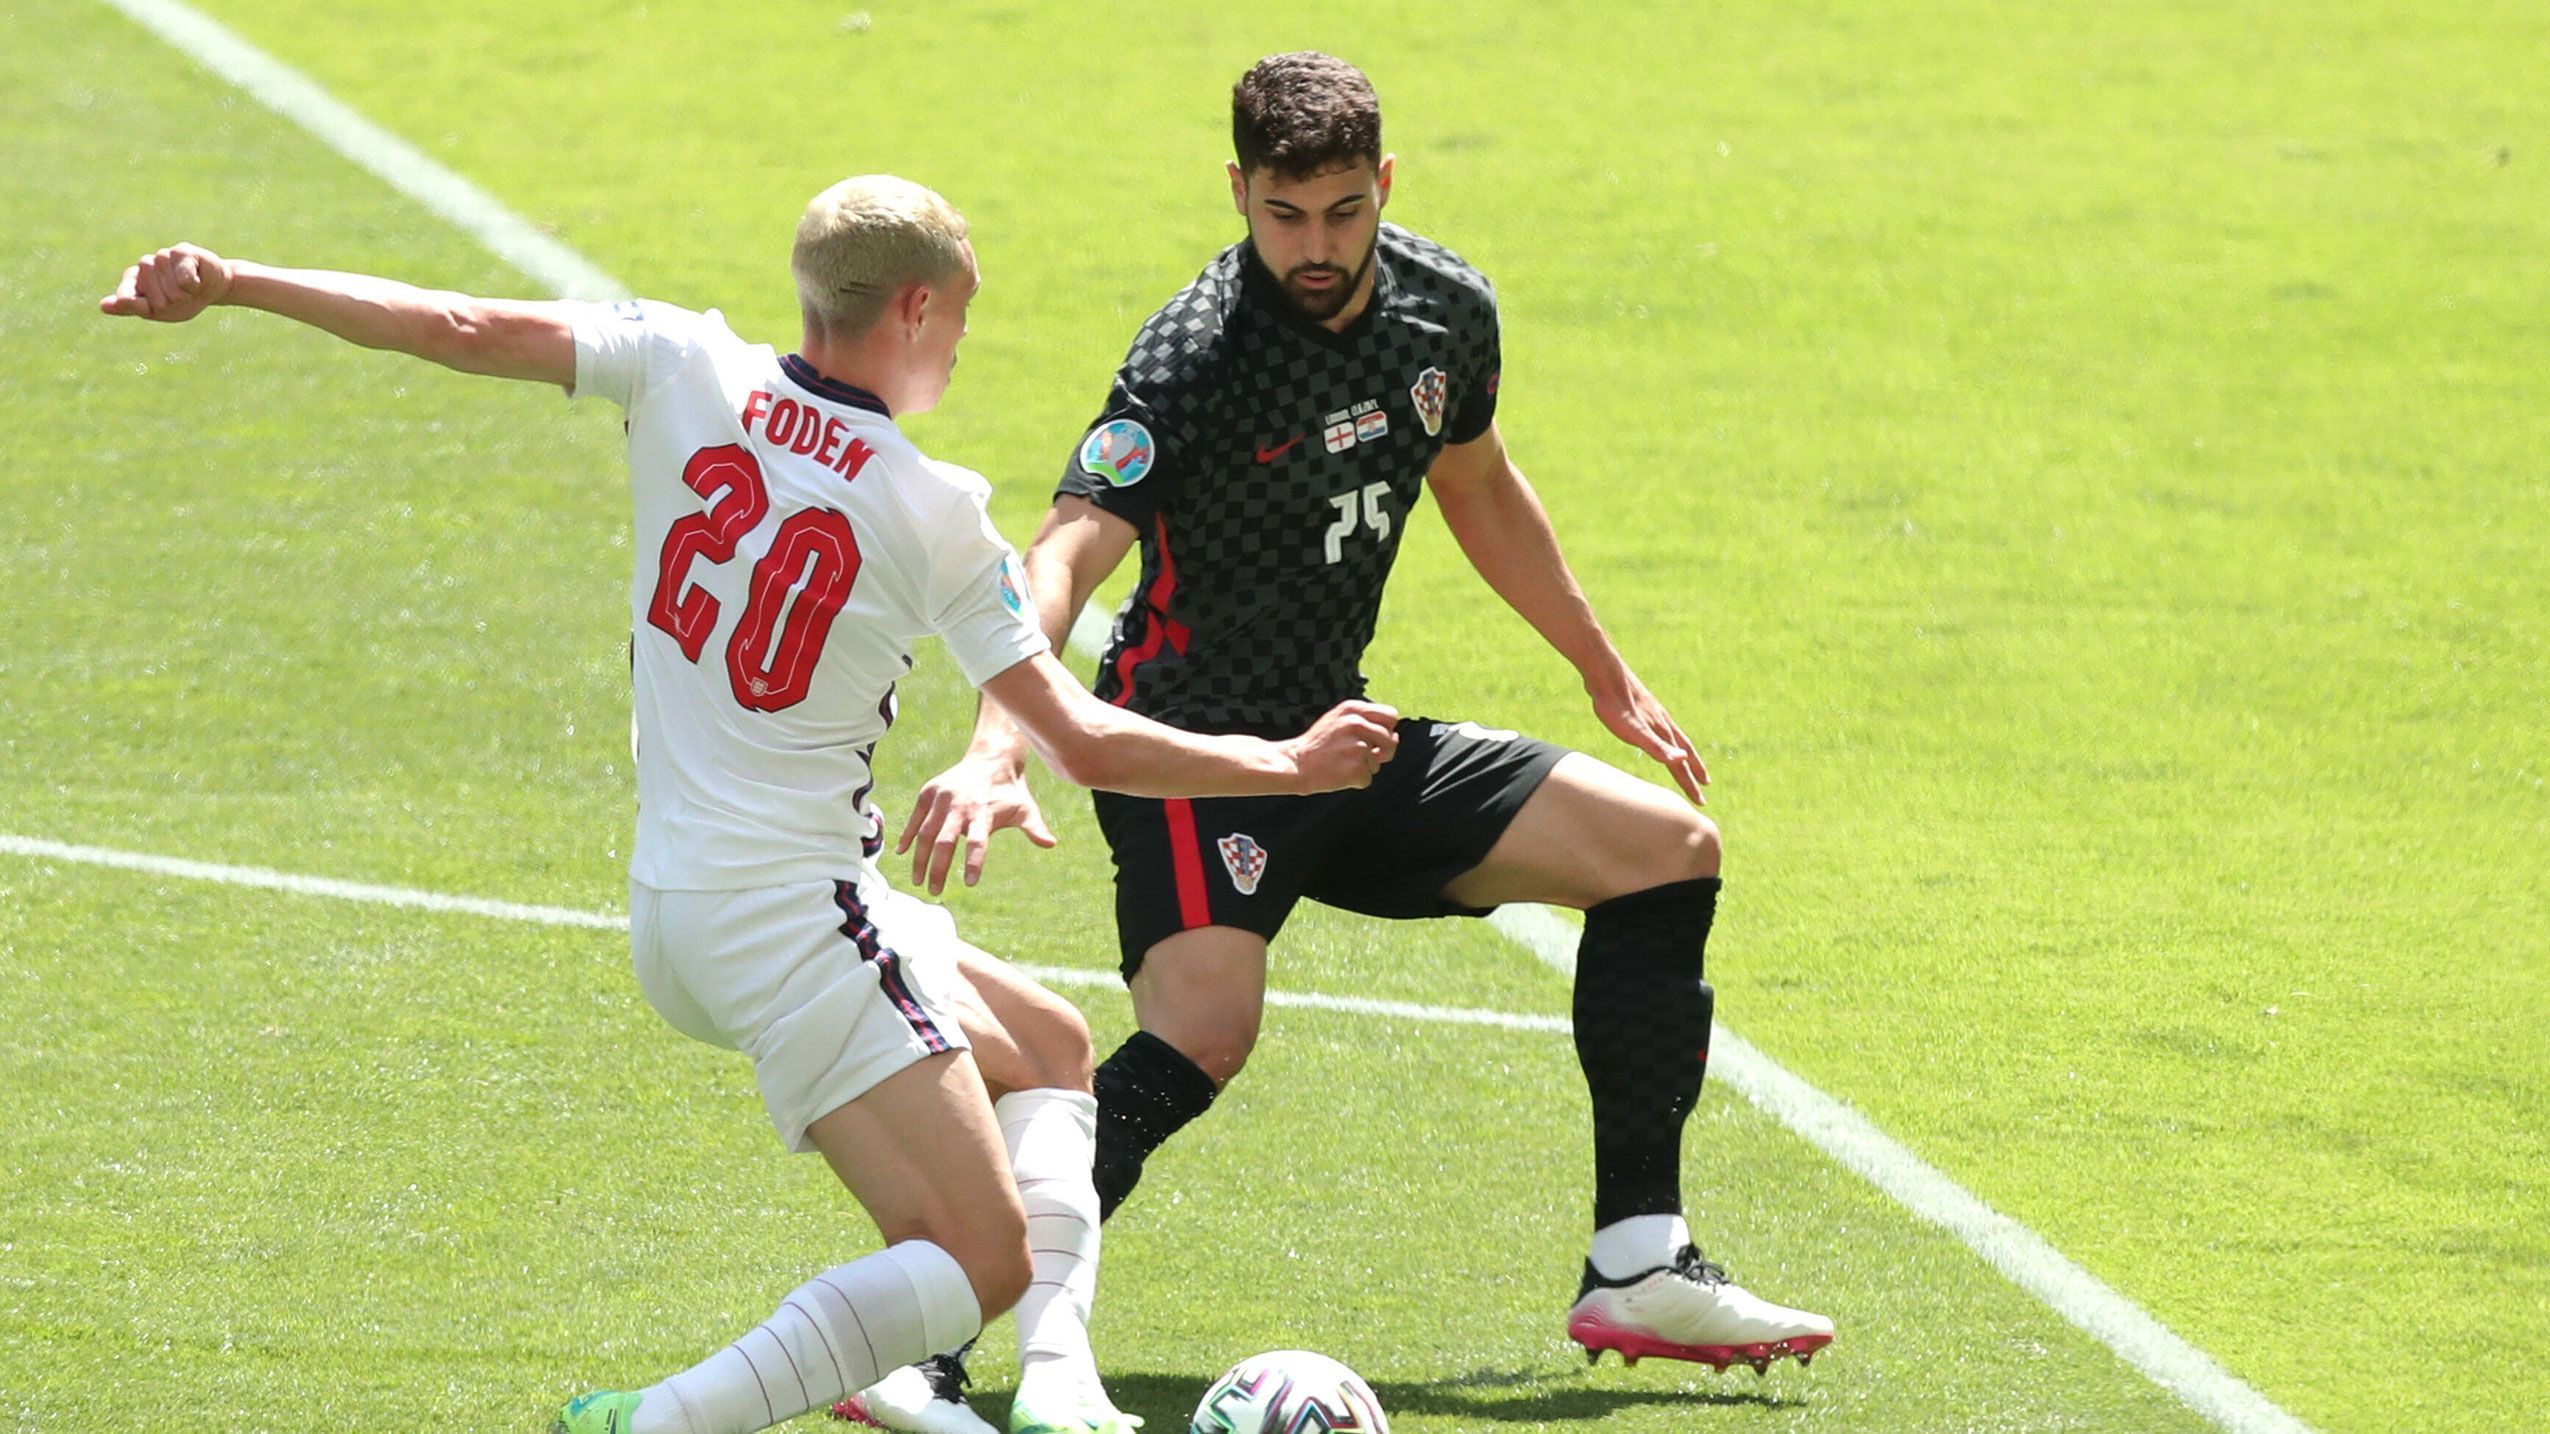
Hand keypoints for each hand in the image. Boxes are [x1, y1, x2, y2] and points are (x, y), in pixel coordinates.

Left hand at [101, 244, 233, 322]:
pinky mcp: (182, 252)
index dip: (137, 305)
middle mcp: (146, 266)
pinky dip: (191, 286)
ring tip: (189, 290)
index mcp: (134, 281)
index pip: (126, 294)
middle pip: (150, 289)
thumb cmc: (183, 302)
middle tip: (179, 300)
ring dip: (183, 294)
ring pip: (168, 284)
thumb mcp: (157, 311)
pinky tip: (196, 282)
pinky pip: (183, 276)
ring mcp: (163, 257)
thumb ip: (132, 307)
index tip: (148, 309)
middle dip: (169, 302)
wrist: (213, 288)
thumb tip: (102, 306)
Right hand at [895, 754, 1056, 894]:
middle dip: (938, 869)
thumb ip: (1034, 828)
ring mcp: (941, 797)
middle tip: (935, 891)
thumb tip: (1051, 843)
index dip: (973, 862)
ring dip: (920, 858)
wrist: (991, 758)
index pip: (978, 841)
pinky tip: (902, 853)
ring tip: (919, 881)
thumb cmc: (1009, 791)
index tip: (970, 883)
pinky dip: (908, 835)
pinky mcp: (928, 792)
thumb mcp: (1025, 808)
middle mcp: (959, 804)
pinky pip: (915, 817)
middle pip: (945, 841)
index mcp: (983, 811)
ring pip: (926, 832)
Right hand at [1285, 700, 1400, 792]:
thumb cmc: (1318, 744)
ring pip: (1378, 762)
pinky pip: (1368, 779)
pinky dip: (1356, 782)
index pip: (1391, 716)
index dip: (1387, 730)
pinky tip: (1339, 774)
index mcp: (1353, 709)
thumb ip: (1366, 723)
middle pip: (1391, 740)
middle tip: (1361, 757)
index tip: (1375, 739)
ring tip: (1342, 763)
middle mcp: (1357, 724)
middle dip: (1382, 752)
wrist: (1295, 763)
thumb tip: (1396, 737)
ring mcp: (1357, 746)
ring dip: (1364, 767)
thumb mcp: (1338, 721)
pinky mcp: (1355, 767)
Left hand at [1586, 661, 1708, 804]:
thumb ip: (1656, 746)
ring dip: (1684, 752)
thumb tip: (1682, 760)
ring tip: (1687, 760)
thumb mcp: (1633, 731)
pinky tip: (1660, 736)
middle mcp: (1663, 723)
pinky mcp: (1643, 708)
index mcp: (1662, 732)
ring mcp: (1654, 714)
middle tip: (1705, 784)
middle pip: (1685, 751)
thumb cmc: (1614, 705)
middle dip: (1695, 769)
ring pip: (1675, 738)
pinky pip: (1662, 729)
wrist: (1603, 673)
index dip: (1689, 783)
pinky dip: (1668, 738)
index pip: (1680, 764)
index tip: (1700, 801)